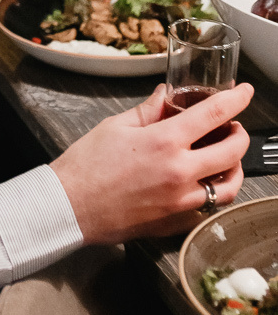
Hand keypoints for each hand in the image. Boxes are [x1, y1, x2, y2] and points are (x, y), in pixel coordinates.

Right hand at [50, 82, 251, 243]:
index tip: (245, 92)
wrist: (69, 206)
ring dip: (233, 168)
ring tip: (224, 158)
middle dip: (240, 133)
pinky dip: (213, 193)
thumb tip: (166, 96)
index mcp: (165, 141)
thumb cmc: (86, 167)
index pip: (215, 114)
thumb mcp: (116, 126)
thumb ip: (148, 110)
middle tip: (233, 127)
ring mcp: (181, 201)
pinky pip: (209, 207)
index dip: (237, 99)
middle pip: (233, 150)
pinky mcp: (176, 222)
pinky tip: (203, 183)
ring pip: (229, 185)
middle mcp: (180, 172)